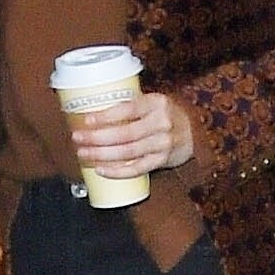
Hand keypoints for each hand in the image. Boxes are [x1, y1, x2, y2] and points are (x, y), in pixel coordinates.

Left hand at [70, 91, 194, 176]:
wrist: (196, 131)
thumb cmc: (166, 115)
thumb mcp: (154, 102)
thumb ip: (131, 106)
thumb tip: (94, 111)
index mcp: (157, 103)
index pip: (128, 109)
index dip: (106, 116)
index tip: (87, 120)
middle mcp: (161, 123)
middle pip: (124, 133)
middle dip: (97, 137)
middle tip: (78, 138)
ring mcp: (163, 144)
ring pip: (127, 152)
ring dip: (102, 155)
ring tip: (84, 153)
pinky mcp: (162, 160)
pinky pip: (137, 169)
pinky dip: (117, 171)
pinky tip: (102, 170)